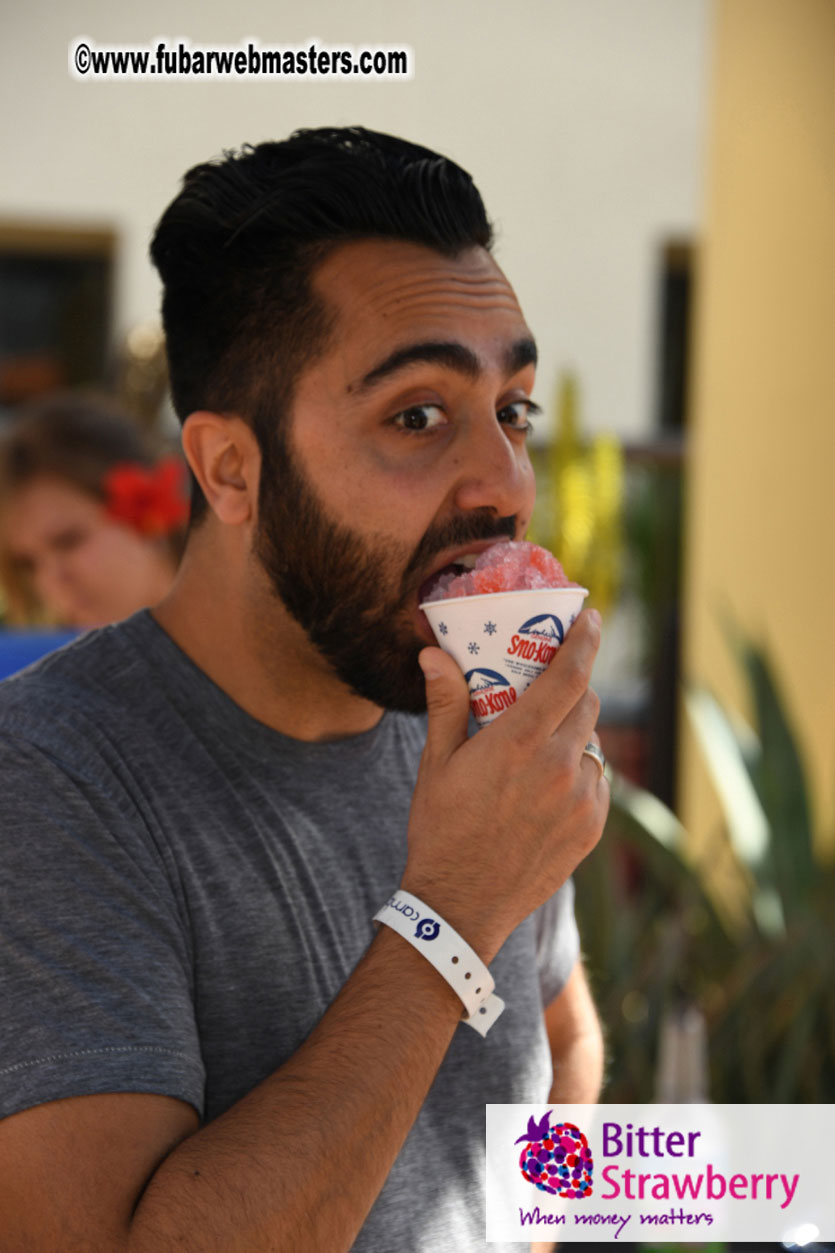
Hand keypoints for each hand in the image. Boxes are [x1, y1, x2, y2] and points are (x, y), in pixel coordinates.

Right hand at [402, 609, 607, 961]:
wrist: (460, 906)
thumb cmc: (441, 829)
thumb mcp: (436, 764)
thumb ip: (445, 704)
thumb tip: (432, 654)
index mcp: (520, 742)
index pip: (569, 675)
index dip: (585, 640)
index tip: (591, 618)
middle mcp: (559, 766)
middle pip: (586, 703)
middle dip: (572, 687)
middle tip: (548, 686)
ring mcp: (581, 800)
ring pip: (592, 744)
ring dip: (573, 734)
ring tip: (540, 748)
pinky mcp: (591, 827)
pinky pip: (596, 783)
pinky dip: (579, 773)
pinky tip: (548, 786)